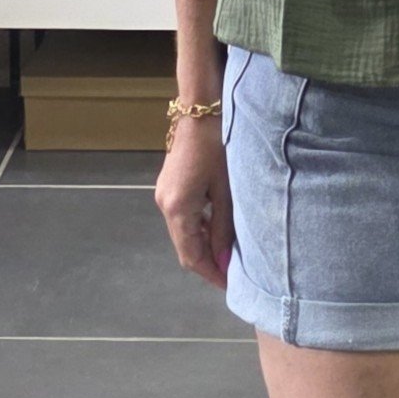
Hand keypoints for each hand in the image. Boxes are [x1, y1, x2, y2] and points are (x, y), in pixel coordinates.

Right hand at [154, 113, 234, 293]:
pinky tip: (218, 229)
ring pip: (184, 233)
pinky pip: (184, 217)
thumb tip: (224, 262)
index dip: (211, 273)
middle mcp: (165, 206)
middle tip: (234, 274)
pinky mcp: (170, 186)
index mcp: (177, 209)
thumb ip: (223, 228)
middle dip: (208, 263)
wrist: (200, 111)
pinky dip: (199, 228)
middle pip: (185, 247)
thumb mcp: (225, 190)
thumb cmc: (217, 147)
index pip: (191, 256)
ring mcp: (164, 195)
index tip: (231, 286)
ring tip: (230, 255)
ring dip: (204, 246)